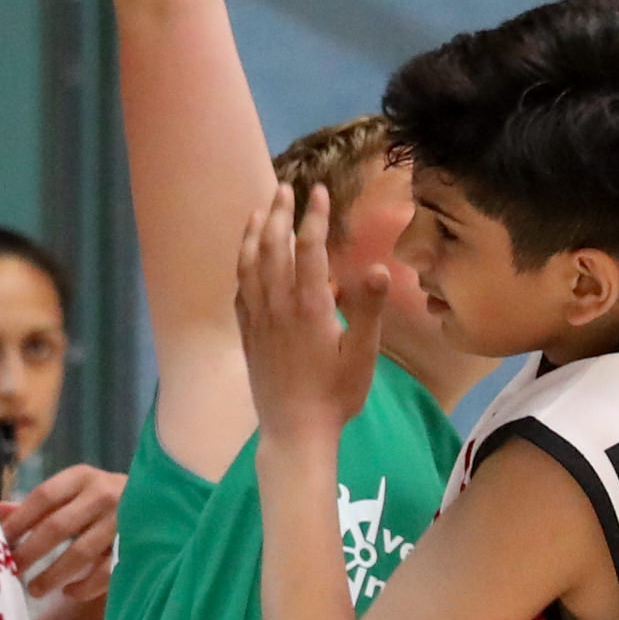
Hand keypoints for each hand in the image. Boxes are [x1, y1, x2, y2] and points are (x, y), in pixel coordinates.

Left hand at [6, 464, 121, 617]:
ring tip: (33, 590)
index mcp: (82, 477)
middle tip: (11, 571)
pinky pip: (104, 574)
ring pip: (80, 554)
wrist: (161, 503)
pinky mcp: (136, 548)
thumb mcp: (72, 493)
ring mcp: (122, 522)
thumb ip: (36, 505)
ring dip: (52, 575)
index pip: (43, 497)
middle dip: (30, 552)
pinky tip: (67, 592)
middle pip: (57, 527)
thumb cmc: (100, 501)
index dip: (18, 520)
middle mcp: (104, 495)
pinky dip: (83, 587)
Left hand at [236, 182, 377, 450]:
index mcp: (309, 306)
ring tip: (259, 210)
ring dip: (255, 232)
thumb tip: (378, 268)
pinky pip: (240, 289)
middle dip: (279, 213)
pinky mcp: (248, 334)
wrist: (294, 431)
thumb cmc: (335, 395)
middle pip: (274, 247)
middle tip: (285, 188)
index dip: (314, 216)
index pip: (310, 249)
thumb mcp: (361, 354)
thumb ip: (368, 309)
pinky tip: (246, 257)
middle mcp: (278, 305)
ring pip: (250, 264)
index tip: (318, 191)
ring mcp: (258, 319)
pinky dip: (243, 264)